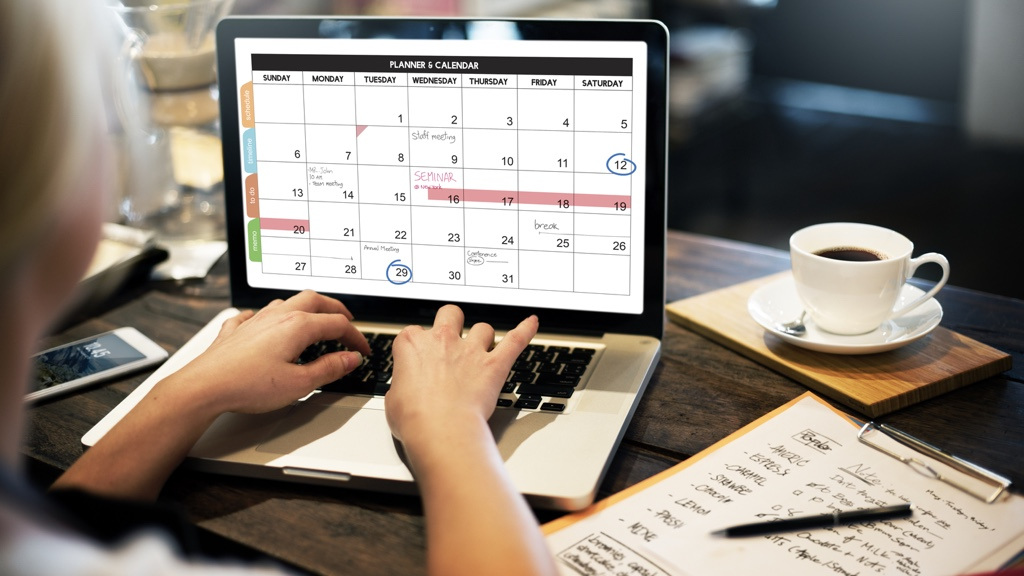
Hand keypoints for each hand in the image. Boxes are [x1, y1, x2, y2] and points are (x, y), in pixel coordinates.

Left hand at [172, 290, 370, 414]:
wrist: (204, 386)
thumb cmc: (248, 385)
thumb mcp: (299, 384)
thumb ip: (329, 369)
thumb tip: (349, 359)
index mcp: (297, 326)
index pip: (337, 325)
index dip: (355, 337)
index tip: (362, 350)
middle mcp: (277, 316)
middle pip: (315, 300)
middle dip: (335, 309)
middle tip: (346, 321)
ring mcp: (255, 320)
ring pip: (286, 302)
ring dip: (305, 308)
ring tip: (313, 319)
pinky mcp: (236, 330)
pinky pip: (254, 314)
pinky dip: (267, 316)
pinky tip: (265, 322)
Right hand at [385, 304, 537, 444]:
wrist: (440, 430)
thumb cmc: (415, 419)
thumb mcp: (392, 400)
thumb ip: (401, 387)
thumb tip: (403, 392)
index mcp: (412, 345)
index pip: (414, 332)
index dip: (419, 345)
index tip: (420, 357)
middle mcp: (442, 341)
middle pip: (450, 314)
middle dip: (452, 322)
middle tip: (452, 335)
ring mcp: (471, 351)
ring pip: (482, 328)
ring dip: (483, 336)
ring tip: (482, 347)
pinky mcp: (494, 365)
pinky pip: (515, 340)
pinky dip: (526, 330)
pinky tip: (532, 323)